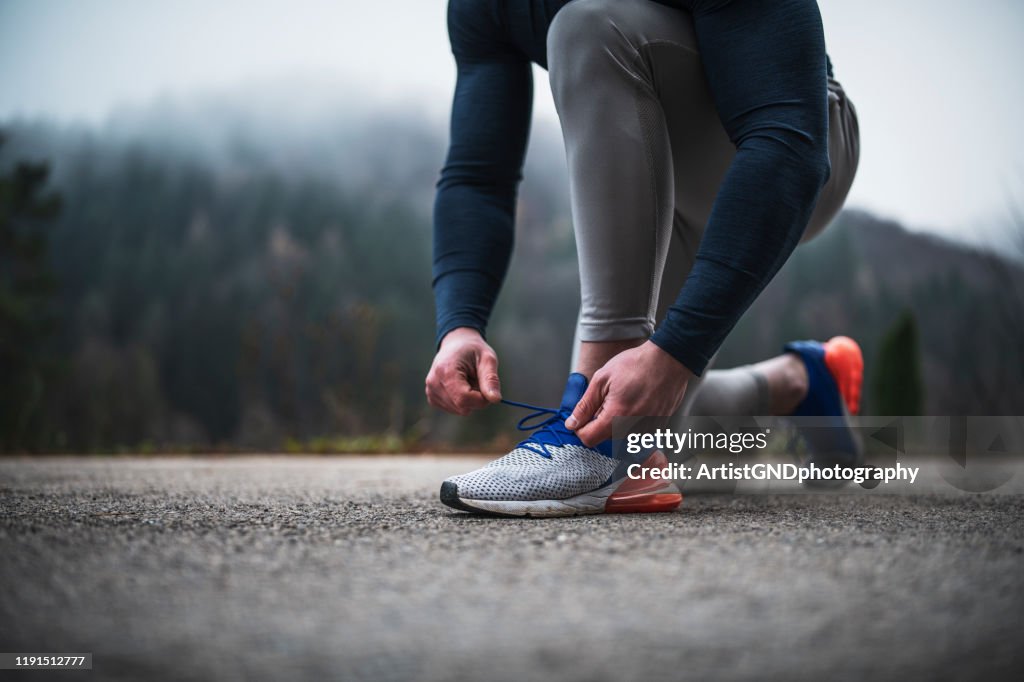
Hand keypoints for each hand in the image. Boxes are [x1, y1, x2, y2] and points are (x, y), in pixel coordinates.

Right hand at [425, 327, 501, 415]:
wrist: (456, 344)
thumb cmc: (473, 350)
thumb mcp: (487, 359)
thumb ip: (491, 379)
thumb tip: (495, 400)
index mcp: (445, 371)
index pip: (464, 399)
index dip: (481, 399)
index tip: (489, 389)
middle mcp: (433, 383)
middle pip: (463, 407)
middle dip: (476, 399)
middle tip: (477, 380)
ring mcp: (431, 392)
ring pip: (460, 410)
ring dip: (470, 400)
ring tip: (468, 381)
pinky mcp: (432, 398)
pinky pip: (455, 409)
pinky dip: (462, 401)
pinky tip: (460, 386)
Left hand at [565, 341, 692, 446]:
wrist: (669, 360)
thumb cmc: (637, 364)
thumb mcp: (602, 379)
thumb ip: (585, 405)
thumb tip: (572, 423)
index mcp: (616, 417)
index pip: (588, 439)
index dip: (580, 427)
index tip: (583, 417)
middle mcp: (633, 429)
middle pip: (604, 438)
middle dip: (600, 423)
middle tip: (607, 400)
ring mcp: (648, 430)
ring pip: (620, 436)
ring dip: (617, 422)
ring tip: (624, 399)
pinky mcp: (658, 428)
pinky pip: (636, 432)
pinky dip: (632, 421)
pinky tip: (637, 402)